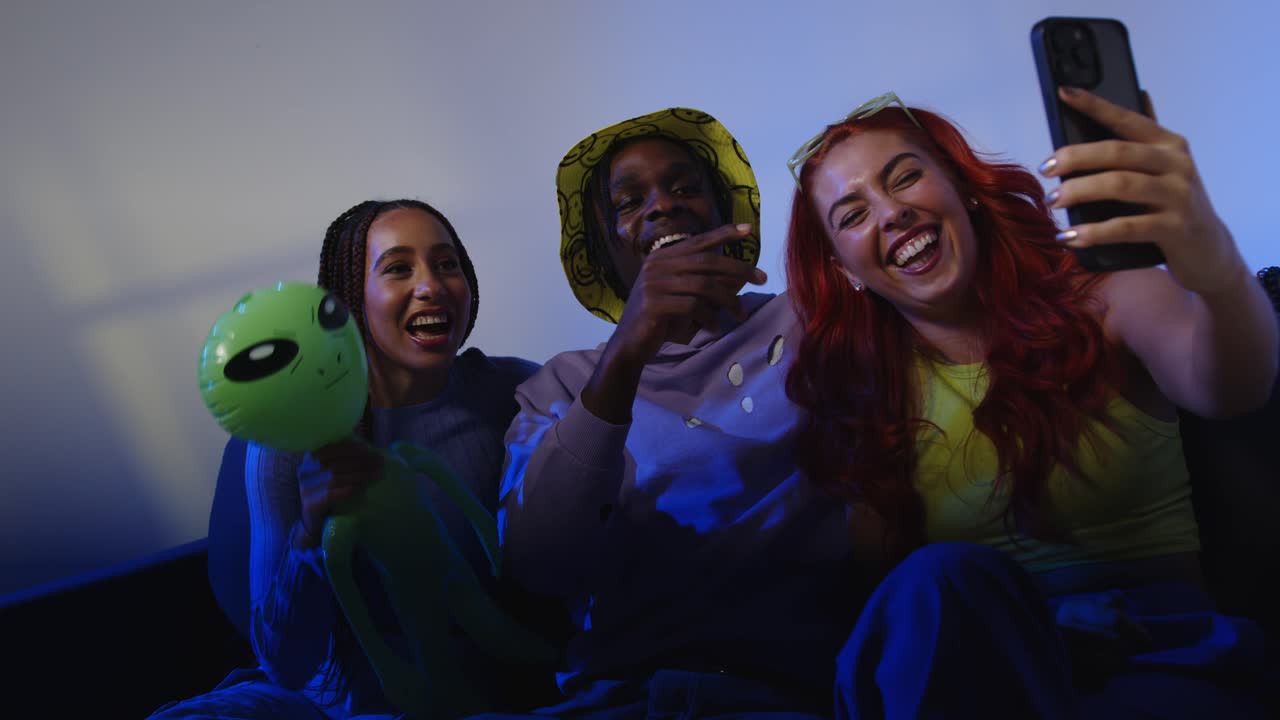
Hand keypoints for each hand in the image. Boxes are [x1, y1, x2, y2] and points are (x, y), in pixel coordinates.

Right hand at [296, 439, 381, 547]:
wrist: (315, 523)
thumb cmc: (328, 494)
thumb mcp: (331, 473)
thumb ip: (342, 460)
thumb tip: (365, 447)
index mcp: (310, 461)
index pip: (330, 449)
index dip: (349, 448)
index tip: (367, 448)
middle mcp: (305, 472)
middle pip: (336, 463)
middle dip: (360, 461)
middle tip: (379, 461)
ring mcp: (306, 489)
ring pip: (336, 478)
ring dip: (360, 475)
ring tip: (378, 473)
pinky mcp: (311, 504)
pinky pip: (332, 495)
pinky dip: (349, 489)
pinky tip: (363, 487)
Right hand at [609, 223, 766, 365]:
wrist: (630, 345)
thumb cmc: (661, 319)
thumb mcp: (683, 295)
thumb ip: (705, 282)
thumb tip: (741, 275)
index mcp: (663, 257)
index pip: (698, 241)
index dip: (724, 233)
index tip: (748, 229)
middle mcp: (656, 265)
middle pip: (707, 261)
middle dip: (739, 268)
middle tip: (762, 278)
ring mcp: (653, 283)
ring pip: (703, 285)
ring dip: (729, 300)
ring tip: (741, 314)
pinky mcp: (653, 304)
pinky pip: (692, 306)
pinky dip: (709, 317)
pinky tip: (716, 327)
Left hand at [1040, 86, 1246, 296]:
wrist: (1209, 250)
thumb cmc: (1174, 205)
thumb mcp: (1164, 168)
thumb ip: (1147, 138)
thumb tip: (1138, 94)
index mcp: (1169, 144)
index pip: (1127, 119)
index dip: (1095, 105)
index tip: (1063, 93)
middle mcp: (1176, 164)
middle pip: (1117, 153)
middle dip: (1076, 157)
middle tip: (1046, 168)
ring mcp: (1178, 196)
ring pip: (1120, 185)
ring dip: (1079, 191)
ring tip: (1052, 200)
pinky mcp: (1175, 228)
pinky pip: (1127, 227)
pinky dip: (1094, 232)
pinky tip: (1070, 237)